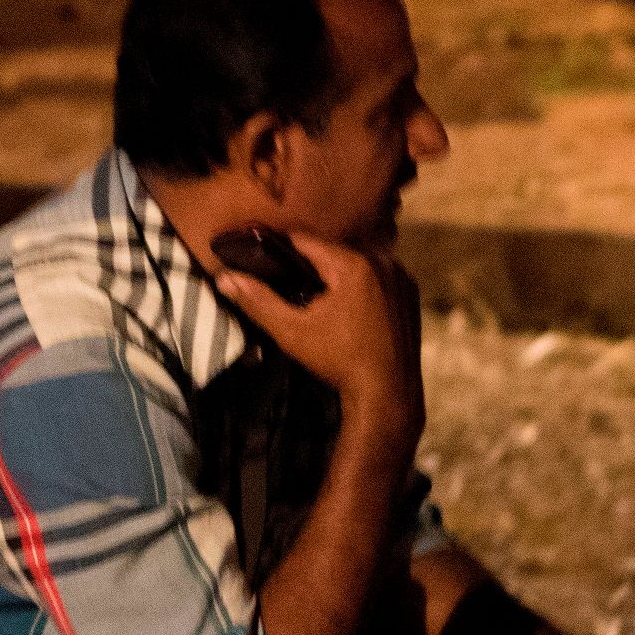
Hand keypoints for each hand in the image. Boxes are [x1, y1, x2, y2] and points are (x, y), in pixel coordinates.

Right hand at [214, 233, 425, 459]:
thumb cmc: (338, 362)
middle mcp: (383, 262)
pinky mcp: (411, 293)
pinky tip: (346, 305)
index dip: (279, 246)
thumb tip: (223, 277)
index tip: (259, 253)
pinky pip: (377, 277)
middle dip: (309, 263)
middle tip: (285, 277)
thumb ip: (258, 301)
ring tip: (313, 292)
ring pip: (356, 263)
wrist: (387, 394)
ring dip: (336, 272)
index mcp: (354, 264)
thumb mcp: (292, 331)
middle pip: (333, 251)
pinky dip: (360, 284)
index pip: (306, 240)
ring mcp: (401, 277)